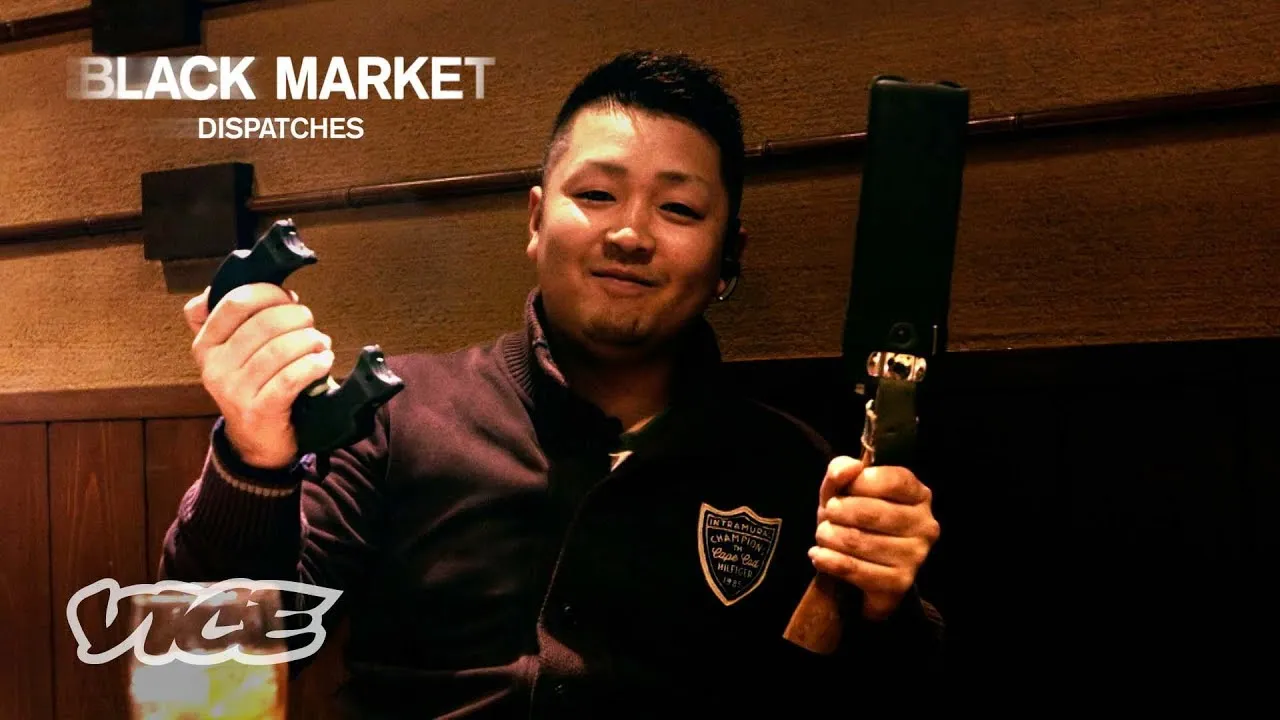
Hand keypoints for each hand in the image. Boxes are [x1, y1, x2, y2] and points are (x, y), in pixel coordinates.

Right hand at [185, 284, 333, 469]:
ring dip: (310, 341)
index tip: (288, 297)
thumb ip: (233, 316)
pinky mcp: (259, 411)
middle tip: (310, 323)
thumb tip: (249, 280)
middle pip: (264, 324)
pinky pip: (290, 378)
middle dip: (297, 317)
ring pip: (279, 351)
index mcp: (206, 344)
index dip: (268, 292)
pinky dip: (313, 365)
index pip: (235, 302)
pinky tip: (323, 361)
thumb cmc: (254, 384)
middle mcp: (214, 367)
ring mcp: (234, 391)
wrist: (256, 440)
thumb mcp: (233, 350)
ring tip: (321, 344)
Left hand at [810, 456, 939, 620]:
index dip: (859, 483)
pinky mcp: (899, 582)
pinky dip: (828, 560)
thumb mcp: (844, 490)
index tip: (842, 490)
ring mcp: (915, 556)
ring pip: (859, 541)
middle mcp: (925, 525)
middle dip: (838, 511)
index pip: (892, 481)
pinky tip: (819, 554)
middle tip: (827, 514)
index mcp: (918, 495)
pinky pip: (855, 568)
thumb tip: (850, 468)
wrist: (857, 567)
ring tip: (822, 535)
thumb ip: (842, 471)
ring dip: (829, 536)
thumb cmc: (853, 520)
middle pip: (873, 512)